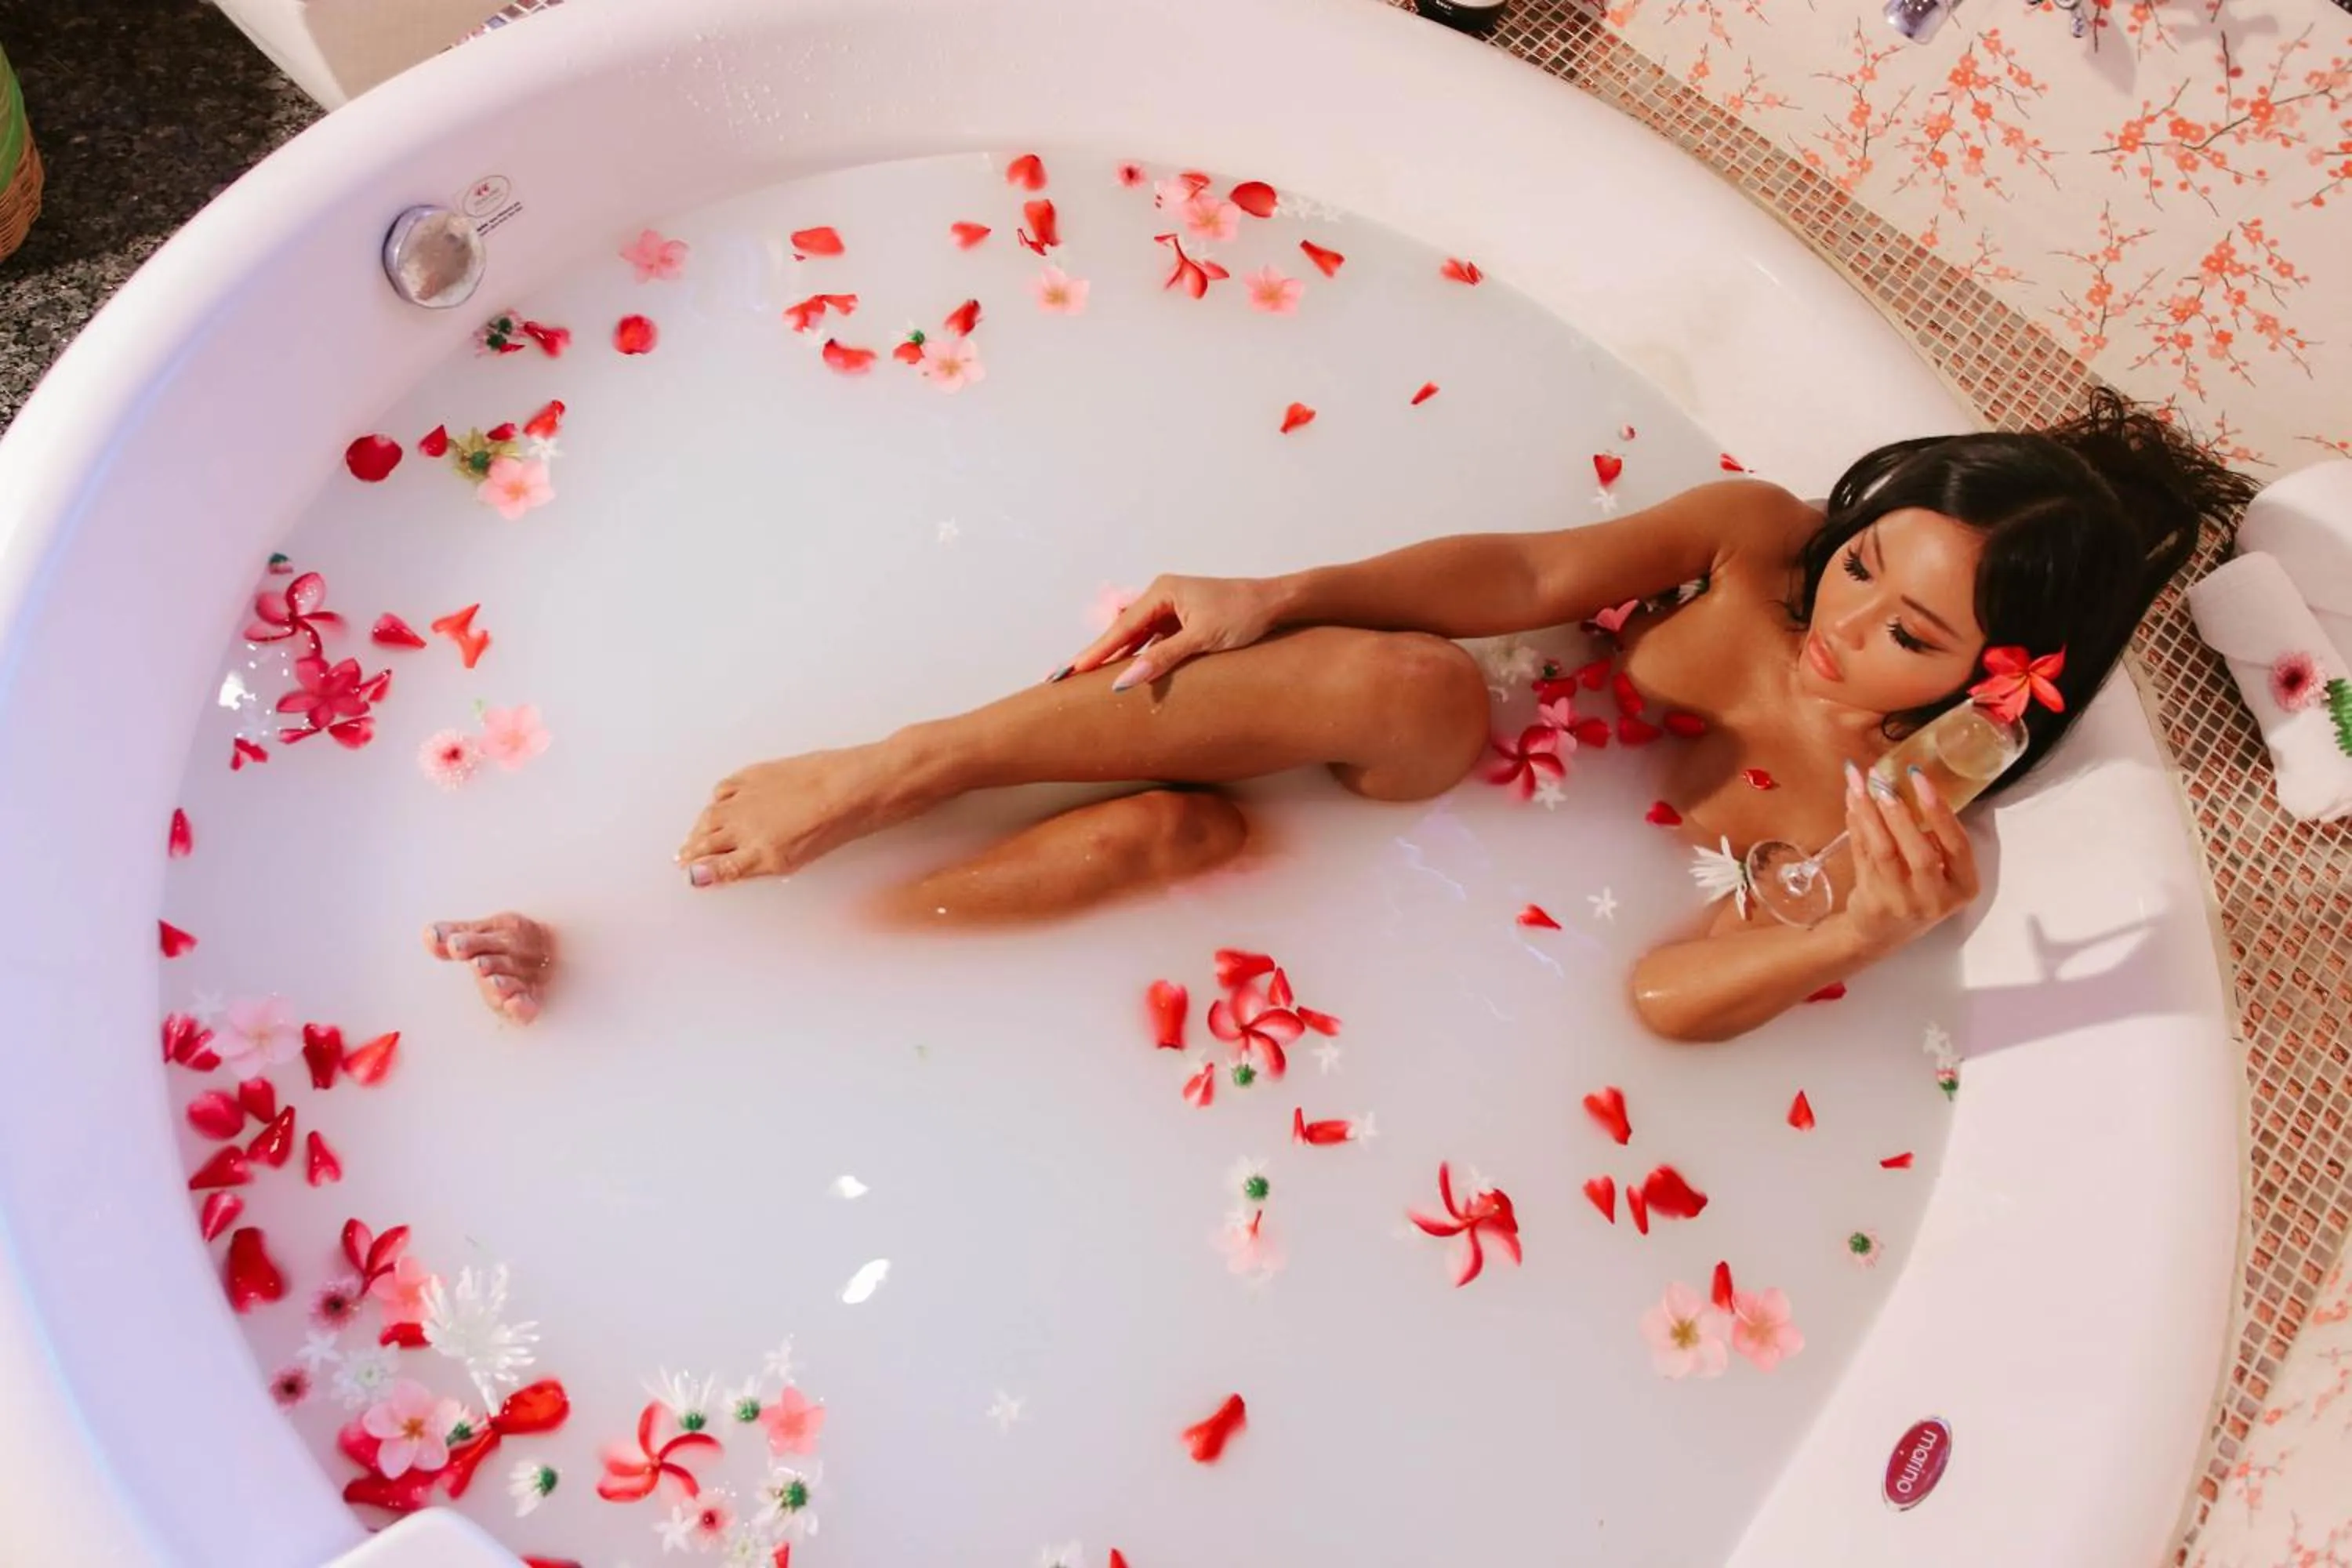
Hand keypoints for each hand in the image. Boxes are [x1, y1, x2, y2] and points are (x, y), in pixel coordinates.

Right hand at [1063, 574, 1285, 686]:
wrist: (1275, 604)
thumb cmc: (1243, 615)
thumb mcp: (1201, 639)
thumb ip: (1162, 658)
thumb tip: (1126, 679)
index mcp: (1162, 592)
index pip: (1120, 629)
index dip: (1094, 652)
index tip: (1069, 671)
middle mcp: (1162, 596)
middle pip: (1122, 632)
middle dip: (1095, 655)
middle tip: (1062, 676)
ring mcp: (1172, 608)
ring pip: (1136, 638)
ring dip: (1115, 658)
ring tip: (1084, 679)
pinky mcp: (1182, 621)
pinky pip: (1152, 641)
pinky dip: (1138, 657)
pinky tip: (1125, 673)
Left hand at [1837, 763, 1979, 954]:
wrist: (1880, 934)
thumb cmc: (1915, 892)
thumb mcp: (1937, 871)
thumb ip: (1930, 835)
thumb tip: (1905, 780)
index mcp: (1963, 886)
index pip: (1958, 845)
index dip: (1940, 811)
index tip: (1918, 777)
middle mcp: (1936, 899)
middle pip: (1920, 852)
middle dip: (1899, 812)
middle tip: (1881, 780)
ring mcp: (1903, 904)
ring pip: (1885, 852)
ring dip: (1870, 814)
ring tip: (1858, 785)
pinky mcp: (1874, 902)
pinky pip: (1864, 857)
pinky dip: (1857, 828)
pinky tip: (1852, 804)